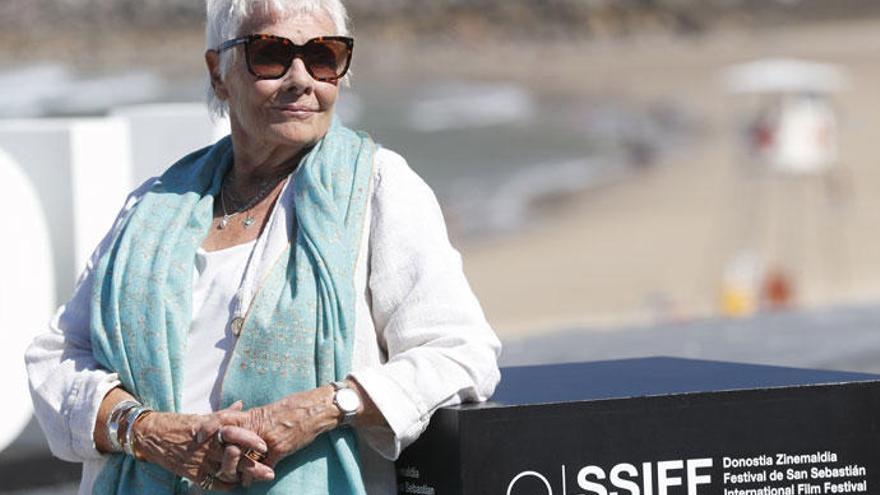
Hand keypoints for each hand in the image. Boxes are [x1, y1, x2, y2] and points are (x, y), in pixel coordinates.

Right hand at [133, 401, 273, 489]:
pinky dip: (225, 485)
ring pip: (226, 471)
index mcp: (212, 428)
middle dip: (254, 465)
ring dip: (243, 477)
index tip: (264, 446)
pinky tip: (235, 485)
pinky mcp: (191, 472)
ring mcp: (199, 460)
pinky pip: (212, 483)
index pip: (236, 433)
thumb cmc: (180, 424)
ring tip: (258, 480)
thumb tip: (242, 404)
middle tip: (269, 471)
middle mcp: (207, 445)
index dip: (251, 440)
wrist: (152, 435)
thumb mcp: (203, 417)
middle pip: (235, 457)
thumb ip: (224, 414)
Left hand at [203, 386, 340, 485]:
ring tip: (230, 477)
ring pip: (244, 458)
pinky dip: (255, 476)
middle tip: (209, 462)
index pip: (224, 418)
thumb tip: (242, 424)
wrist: (315, 409)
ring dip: (236, 469)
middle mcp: (257, 427)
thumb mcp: (270, 410)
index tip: (197, 435)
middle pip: (229, 441)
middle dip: (218, 454)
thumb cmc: (294, 407)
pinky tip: (251, 481)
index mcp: (253, 414)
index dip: (209, 426)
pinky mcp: (279, 450)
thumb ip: (254, 419)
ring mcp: (267, 439)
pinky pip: (262, 467)